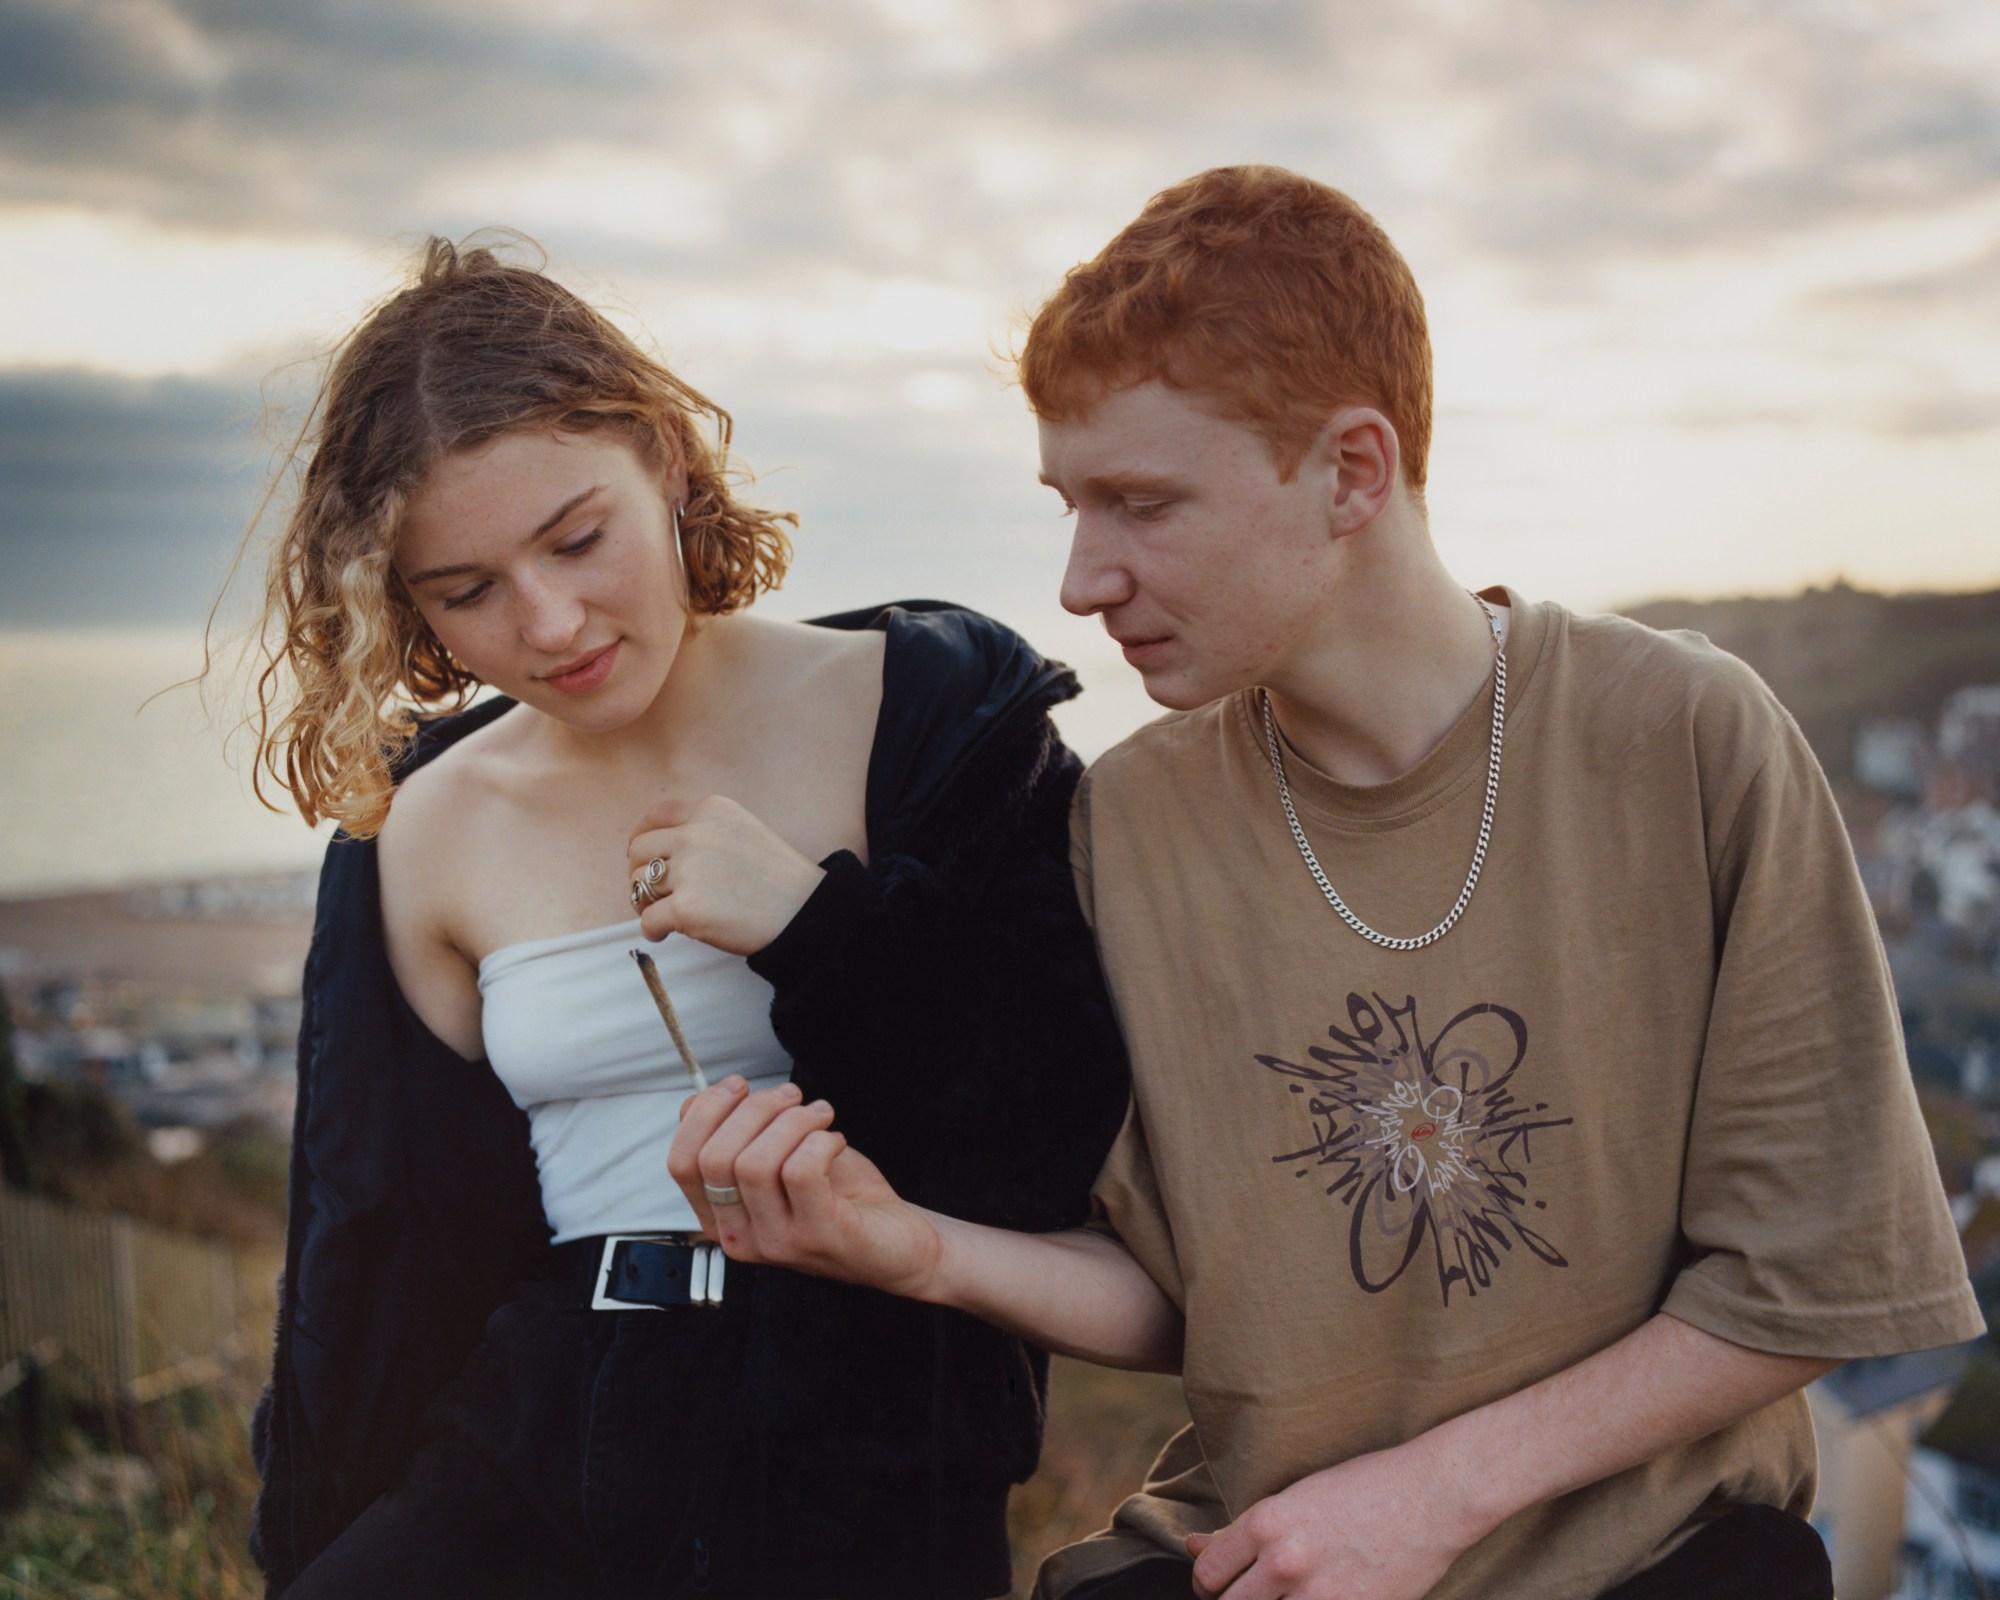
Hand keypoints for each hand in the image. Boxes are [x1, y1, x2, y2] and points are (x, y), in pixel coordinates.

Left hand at [626, 795, 824, 954]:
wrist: (807, 913)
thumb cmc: (779, 880)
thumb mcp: (743, 831)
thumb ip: (704, 830)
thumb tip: (654, 850)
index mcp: (712, 810)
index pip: (655, 816)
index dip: (641, 839)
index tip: (641, 858)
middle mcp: (696, 834)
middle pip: (638, 851)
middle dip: (640, 875)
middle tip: (655, 895)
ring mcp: (690, 870)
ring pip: (638, 885)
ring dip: (645, 903)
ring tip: (665, 915)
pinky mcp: (687, 907)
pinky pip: (647, 920)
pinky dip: (652, 930)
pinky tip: (667, 933)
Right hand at [667, 1077, 944, 1297]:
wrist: (897, 1245)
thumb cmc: (839, 1197)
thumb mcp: (780, 1162)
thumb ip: (740, 1136)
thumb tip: (703, 1098)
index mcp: (720, 1218)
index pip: (681, 1163)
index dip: (705, 1113)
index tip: (739, 1085)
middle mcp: (740, 1237)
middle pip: (715, 1158)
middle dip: (755, 1109)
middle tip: (792, 1096)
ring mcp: (776, 1243)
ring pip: (755, 1163)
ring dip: (792, 1121)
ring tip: (819, 1115)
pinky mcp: (817, 1237)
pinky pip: (800, 1171)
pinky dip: (820, 1141)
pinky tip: (835, 1142)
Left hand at [1187, 1441, 1486, 1599]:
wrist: (1432, 1496)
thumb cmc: (1362, 1488)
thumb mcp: (1294, 1497)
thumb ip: (1241, 1530)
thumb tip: (1190, 1546)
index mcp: (1266, 1521)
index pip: (1206, 1574)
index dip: (1210, 1584)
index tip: (1224, 1585)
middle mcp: (1285, 1559)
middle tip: (1257, 1594)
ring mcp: (1319, 1594)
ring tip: (1287, 1595)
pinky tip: (1318, 1599)